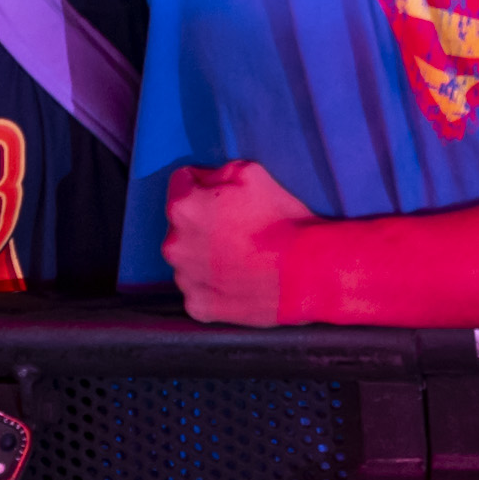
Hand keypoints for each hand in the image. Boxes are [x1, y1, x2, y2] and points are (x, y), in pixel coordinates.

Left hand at [161, 160, 318, 323]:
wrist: (305, 272)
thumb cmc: (280, 220)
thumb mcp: (251, 173)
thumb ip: (218, 173)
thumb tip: (206, 182)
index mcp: (183, 208)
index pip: (181, 183)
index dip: (205, 184)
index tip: (226, 196)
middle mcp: (174, 244)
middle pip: (182, 225)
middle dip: (202, 222)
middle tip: (237, 229)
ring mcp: (184, 279)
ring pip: (188, 259)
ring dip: (204, 255)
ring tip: (240, 258)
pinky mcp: (198, 306)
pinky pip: (198, 289)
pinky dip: (213, 285)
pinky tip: (238, 281)